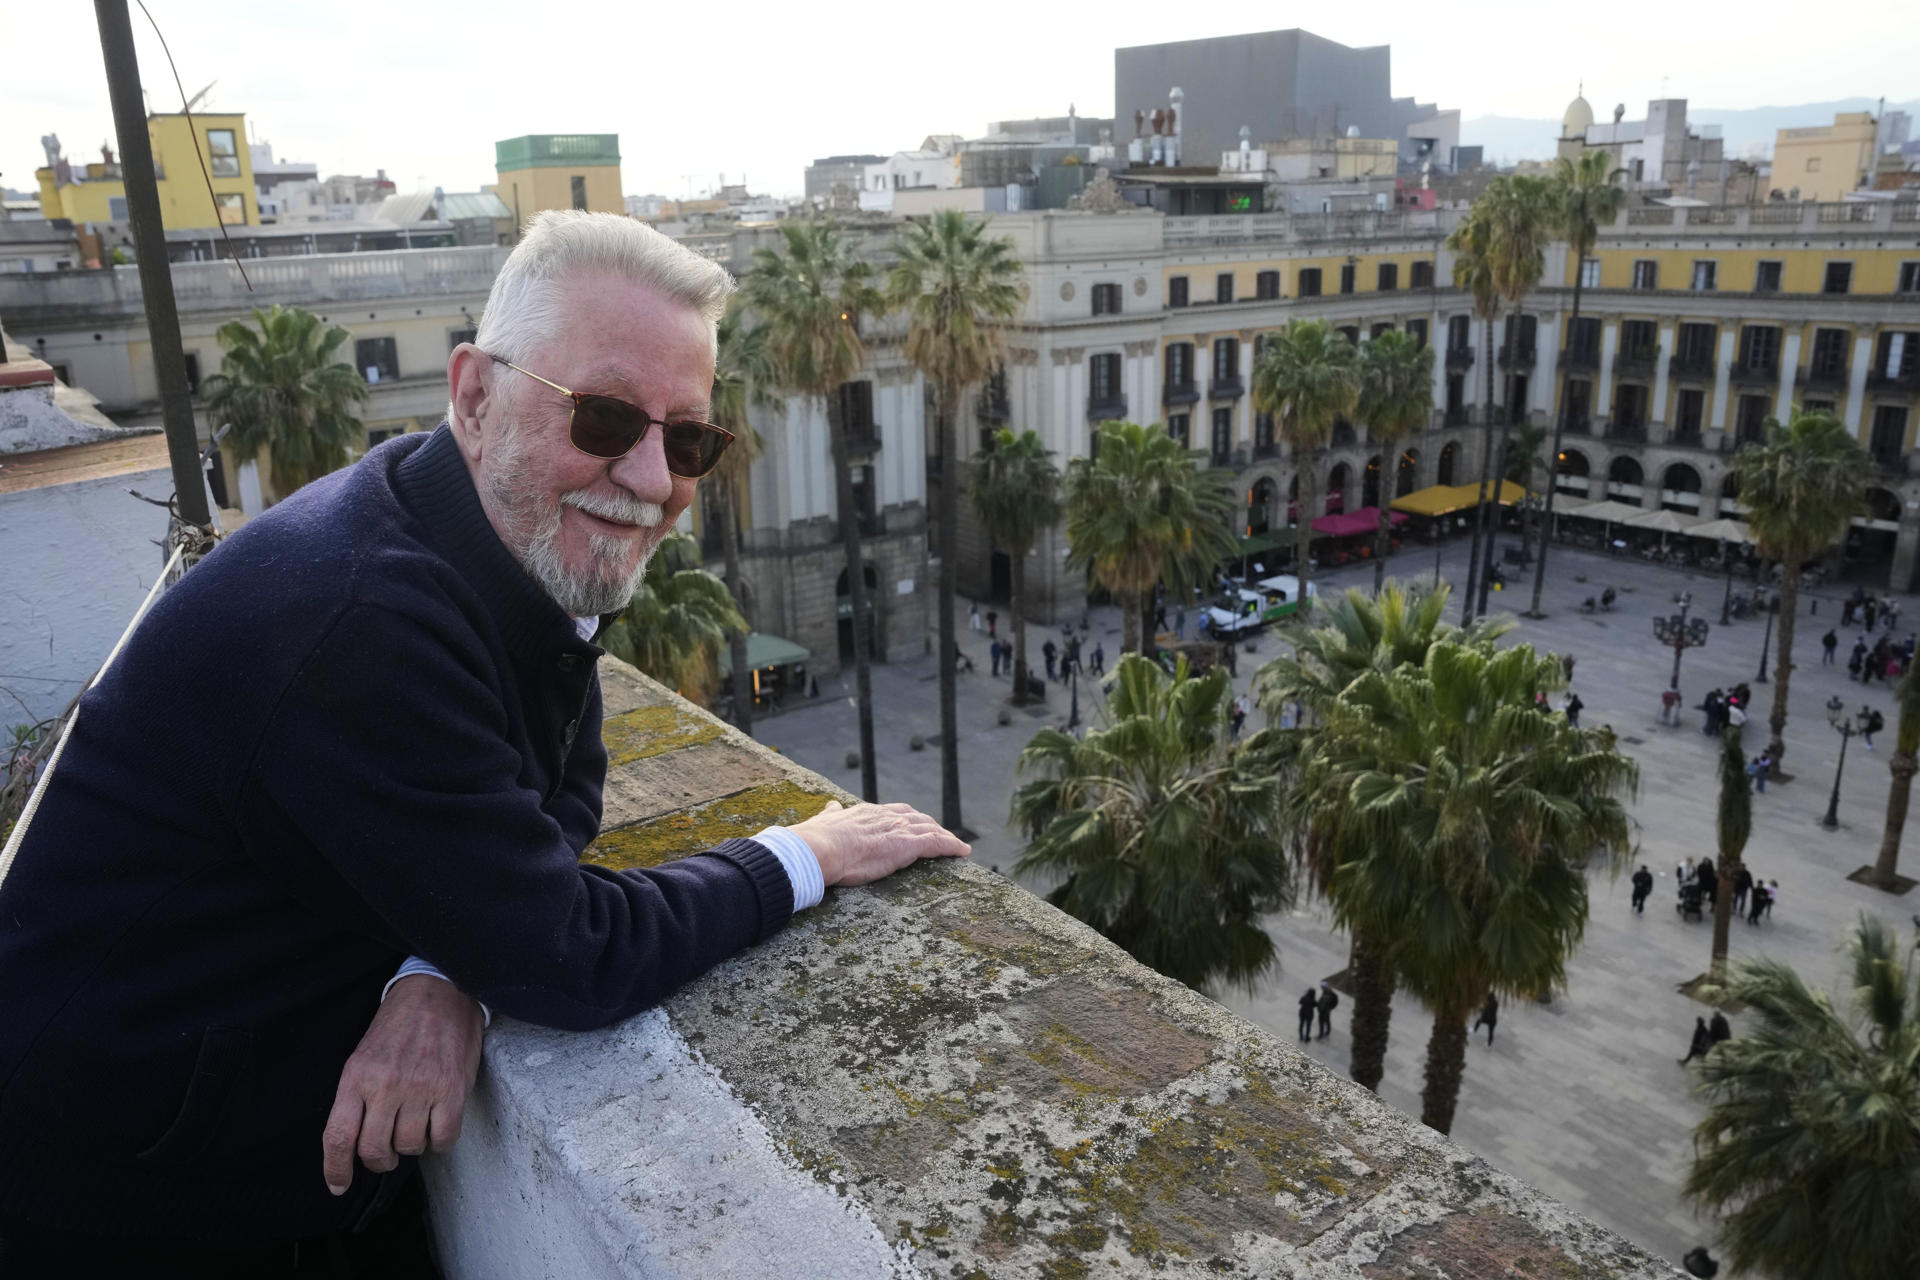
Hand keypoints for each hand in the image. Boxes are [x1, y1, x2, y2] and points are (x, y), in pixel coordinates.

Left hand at [321, 974, 483, 1195]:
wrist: (440, 991)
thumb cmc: (399, 1026)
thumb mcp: (364, 1056)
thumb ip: (357, 1097)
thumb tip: (353, 1144)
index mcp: (357, 1076)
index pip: (339, 1137)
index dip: (336, 1169)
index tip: (339, 1185)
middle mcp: (386, 1084)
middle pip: (373, 1150)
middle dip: (379, 1161)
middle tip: (386, 1153)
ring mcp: (421, 1088)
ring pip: (409, 1147)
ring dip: (411, 1146)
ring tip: (415, 1125)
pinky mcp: (453, 1089)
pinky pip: (443, 1139)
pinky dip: (439, 1142)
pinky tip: (437, 1124)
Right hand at [789, 800, 969, 887]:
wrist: (819, 848)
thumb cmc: (817, 840)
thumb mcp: (825, 820)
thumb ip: (832, 814)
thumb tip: (832, 806)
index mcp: (867, 812)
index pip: (894, 812)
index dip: (907, 818)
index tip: (913, 823)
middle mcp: (886, 817)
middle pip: (917, 818)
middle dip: (930, 826)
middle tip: (940, 834)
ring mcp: (898, 830)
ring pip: (930, 829)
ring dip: (945, 836)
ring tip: (955, 845)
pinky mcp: (907, 846)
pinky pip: (937, 844)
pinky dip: (952, 846)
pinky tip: (963, 851)